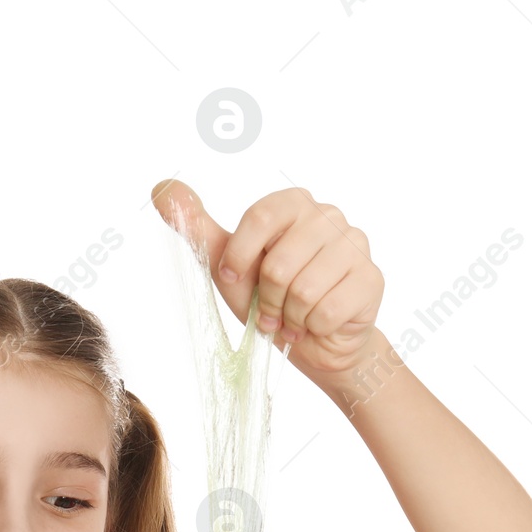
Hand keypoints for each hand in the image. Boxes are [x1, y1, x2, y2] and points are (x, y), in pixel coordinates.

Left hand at [151, 179, 383, 379]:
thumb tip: (160, 187)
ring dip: (289, 317)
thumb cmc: (272, 301)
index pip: (259, 218)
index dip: (240, 257)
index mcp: (294, 204)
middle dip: (268, 299)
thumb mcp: (228, 267)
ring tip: (293, 318)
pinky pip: (327, 310)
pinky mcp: (371, 279)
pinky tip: (316, 325)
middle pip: (279, 262)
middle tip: (272, 309)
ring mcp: (355, 245)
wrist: (314, 344)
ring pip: (304, 290)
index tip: (235, 277)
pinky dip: (313, 328)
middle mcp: (329, 215)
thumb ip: (196, 228)